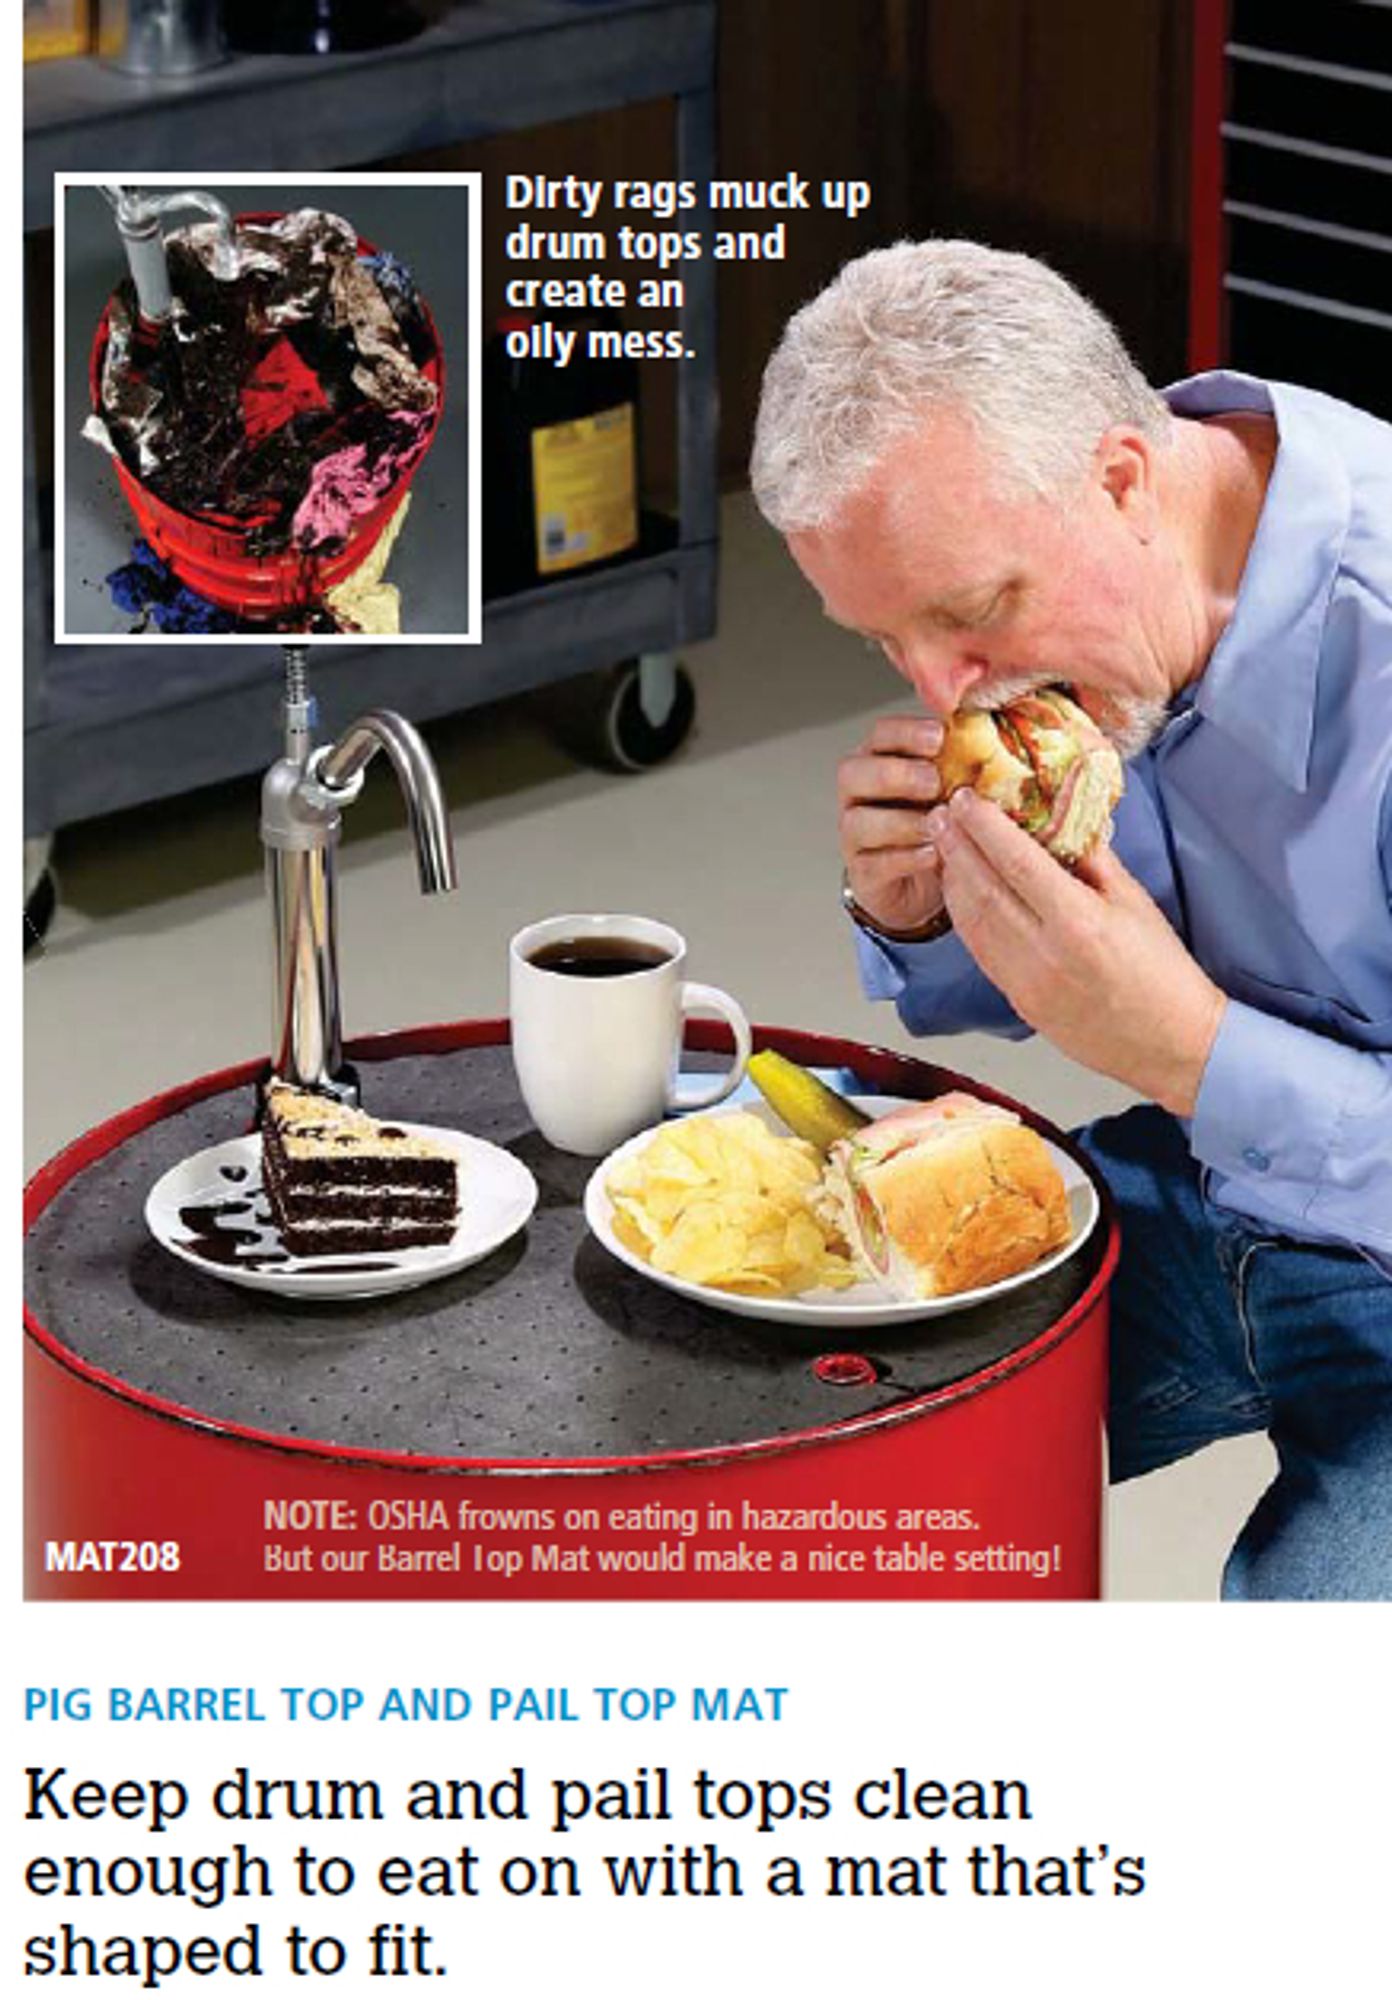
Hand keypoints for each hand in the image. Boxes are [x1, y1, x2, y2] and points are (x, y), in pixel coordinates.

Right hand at [837, 715, 946, 933]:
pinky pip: (872, 864)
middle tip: (933, 782)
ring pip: (857, 822)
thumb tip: (985, 730)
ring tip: (935, 824)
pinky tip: (932, 852)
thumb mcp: (956, 784)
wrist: (932, 879)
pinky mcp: (863, 873)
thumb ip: (962, 757)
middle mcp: (860, 795)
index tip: (938, 737)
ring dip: (900, 821)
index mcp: (882, 761)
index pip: (880, 734)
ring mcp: (856, 835)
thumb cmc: (943, 822)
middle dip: (896, 775)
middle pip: (852, 773)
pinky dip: (905, 858)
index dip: (905, 733)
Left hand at [928, 789, 1226, 1115]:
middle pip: (984, 887)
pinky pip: (979, 950)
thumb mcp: (1134, 902)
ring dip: (951, 878)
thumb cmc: (1162, 972)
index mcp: (1078, 922)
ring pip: (972, 920)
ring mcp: (1025, 981)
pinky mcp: (1017, 1000)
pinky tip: (957, 892)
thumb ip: (1092, 858)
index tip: (966, 799)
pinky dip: (963, 916)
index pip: (1017, 861)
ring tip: (941, 844)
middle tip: (939, 812)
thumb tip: (1059, 817)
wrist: (1170, 1043)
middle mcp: (1044, 952)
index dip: (985, 826)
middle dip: (957, 846)